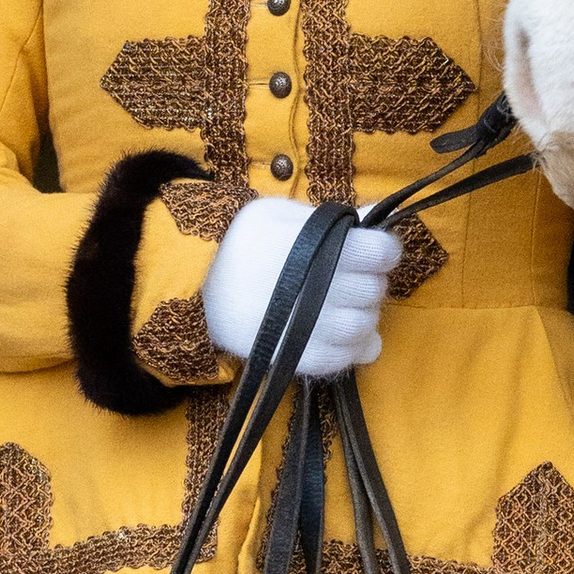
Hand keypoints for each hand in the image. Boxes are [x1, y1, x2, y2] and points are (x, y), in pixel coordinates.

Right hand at [202, 199, 402, 377]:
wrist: (191, 279)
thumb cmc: (241, 238)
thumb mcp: (286, 216)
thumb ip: (336, 220)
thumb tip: (378, 213)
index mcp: (317, 247)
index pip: (381, 252)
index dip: (382, 251)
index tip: (371, 251)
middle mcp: (316, 288)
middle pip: (373, 290)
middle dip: (370, 282)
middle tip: (352, 278)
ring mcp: (305, 327)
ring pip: (362, 328)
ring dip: (363, 317)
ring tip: (346, 307)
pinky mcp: (292, 356)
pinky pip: (338, 361)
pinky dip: (349, 351)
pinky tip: (343, 336)